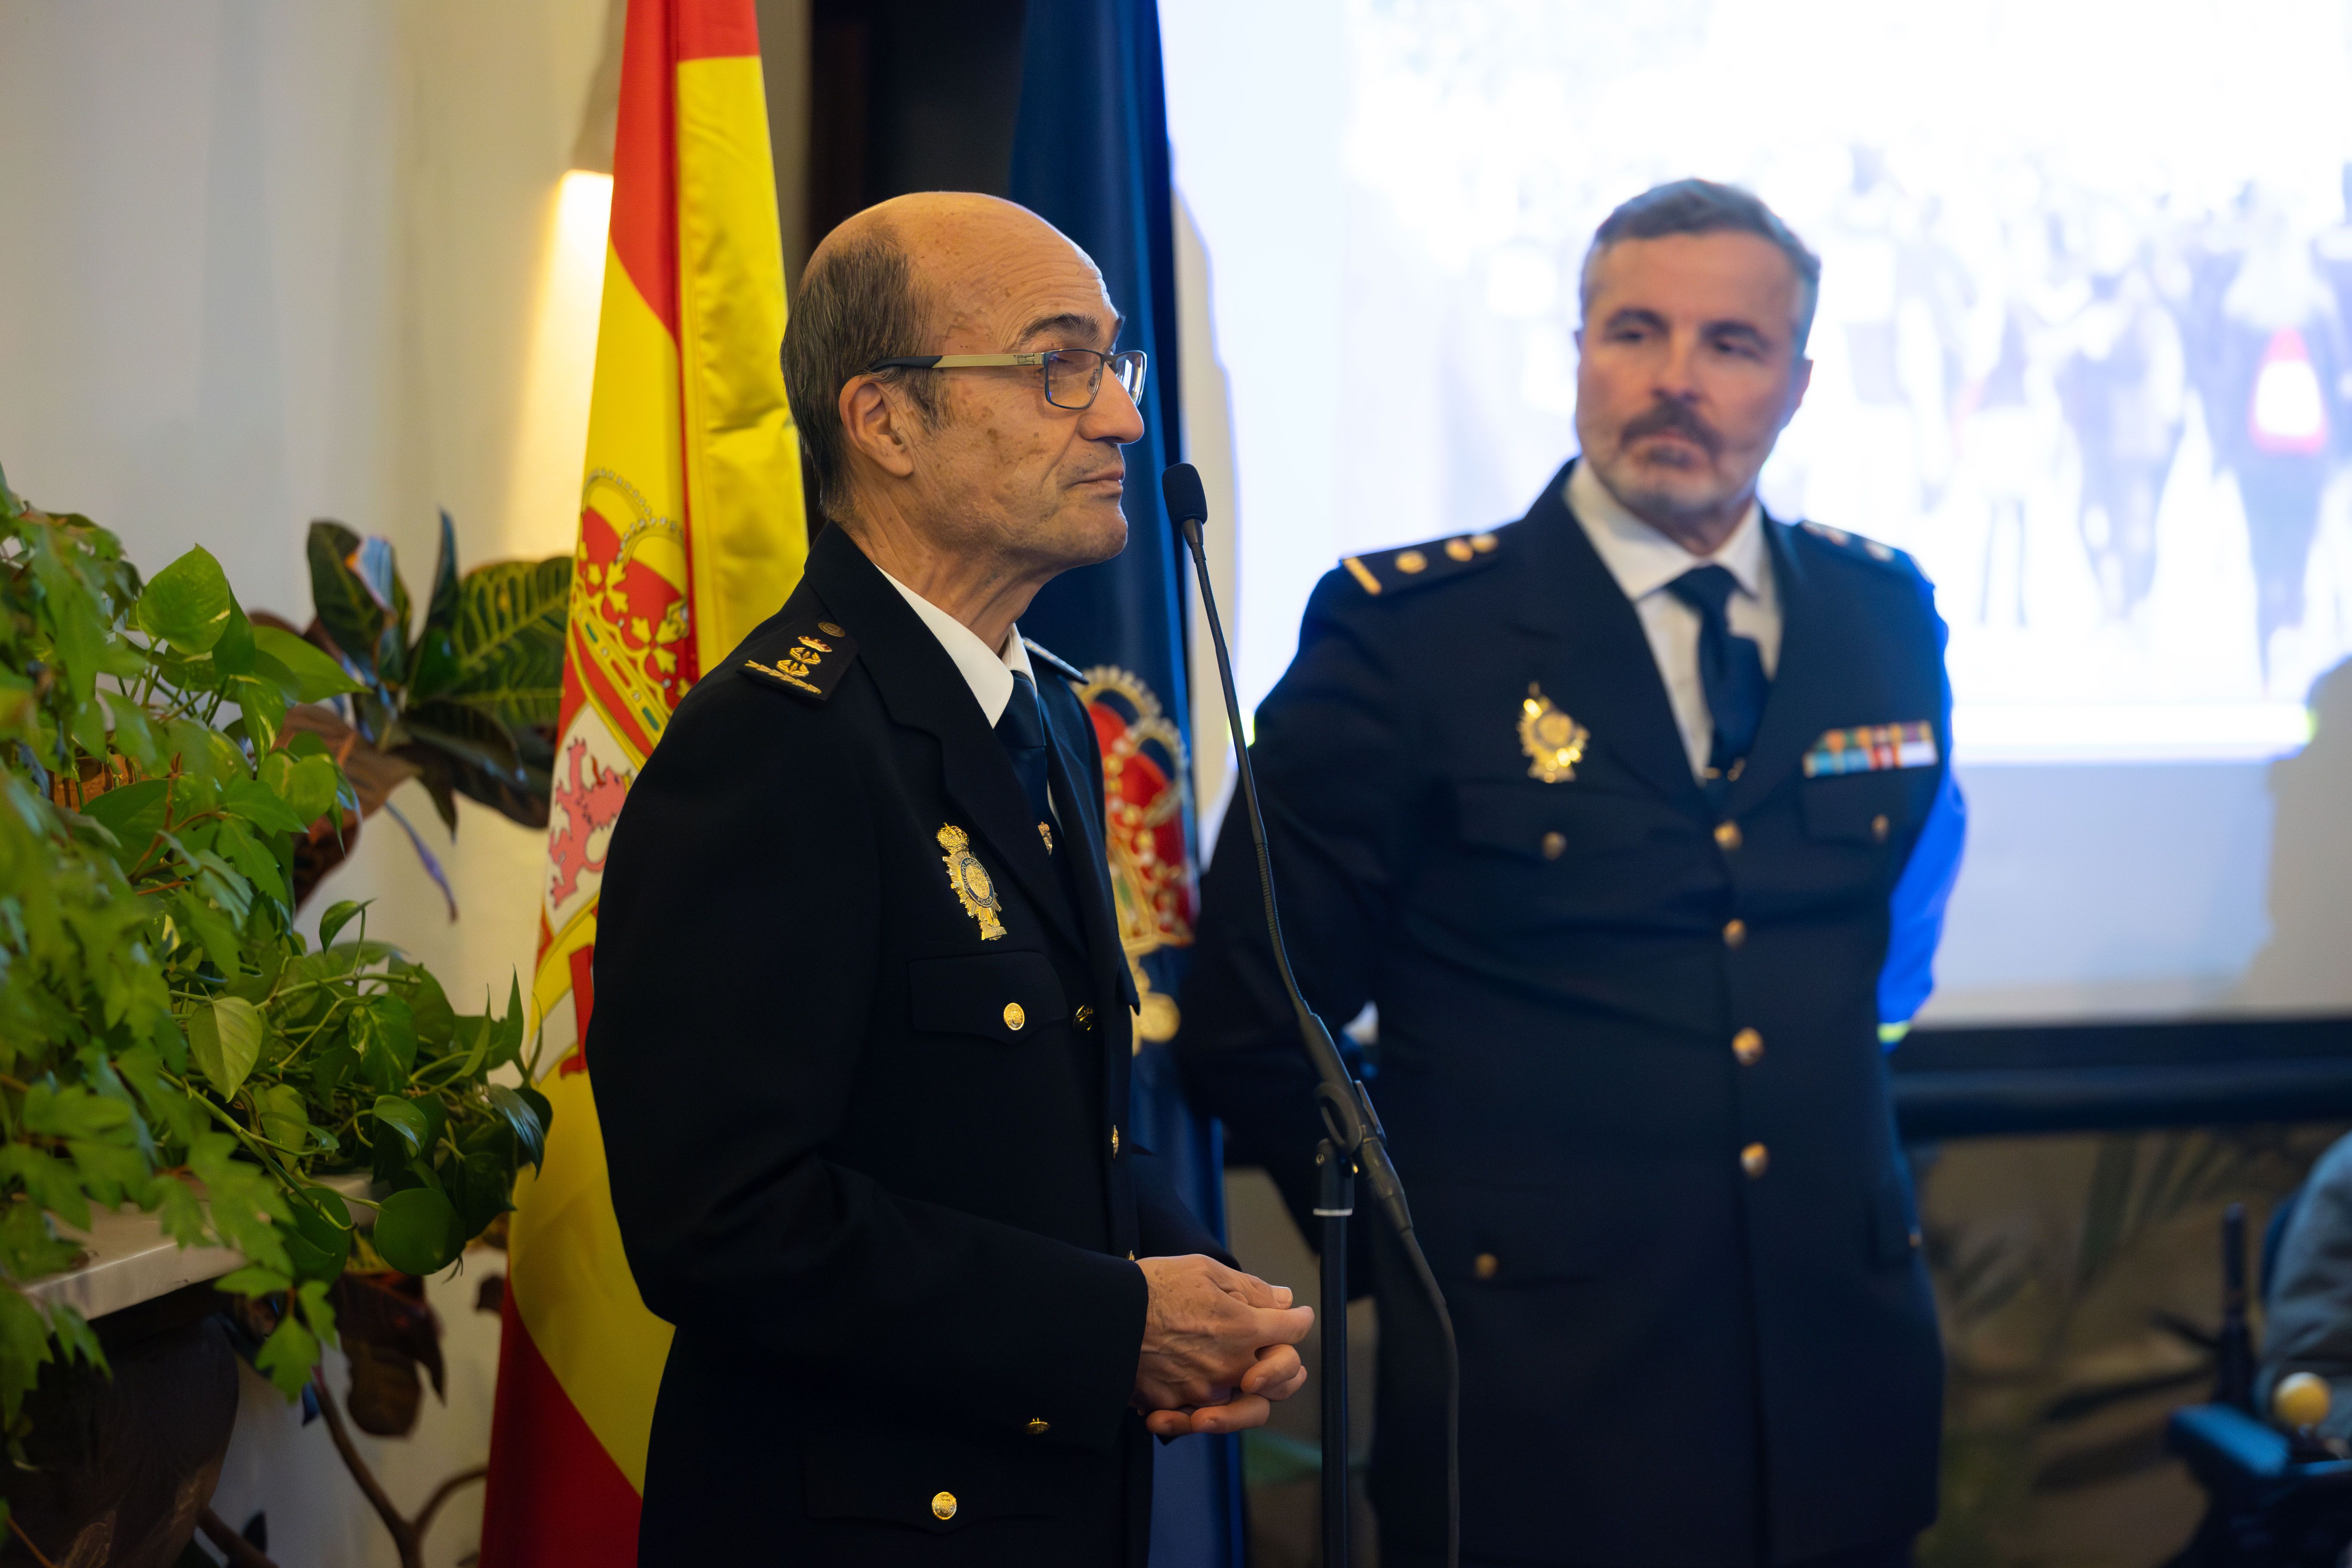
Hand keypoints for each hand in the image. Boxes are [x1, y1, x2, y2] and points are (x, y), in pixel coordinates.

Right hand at [1133, 1254, 1312, 1430]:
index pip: (1292, 1329)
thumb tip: (1284, 1299)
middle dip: (1288, 1366)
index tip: (1298, 1316)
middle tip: (1280, 1355)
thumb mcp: (1205, 1271)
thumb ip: (1250, 1289)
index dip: (1300, 1319)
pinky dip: (1201, 1415)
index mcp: (1244, 1329)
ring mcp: (1206, 1392)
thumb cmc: (1153, 1288)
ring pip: (1248, 1408)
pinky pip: (1201, 1419)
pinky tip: (1198, 1404)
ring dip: (1251, 1397)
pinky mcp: (1178, 1406)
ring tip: (1247, 1384)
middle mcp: (1231, 1367)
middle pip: (1284, 1379)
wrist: (1104, 1318)